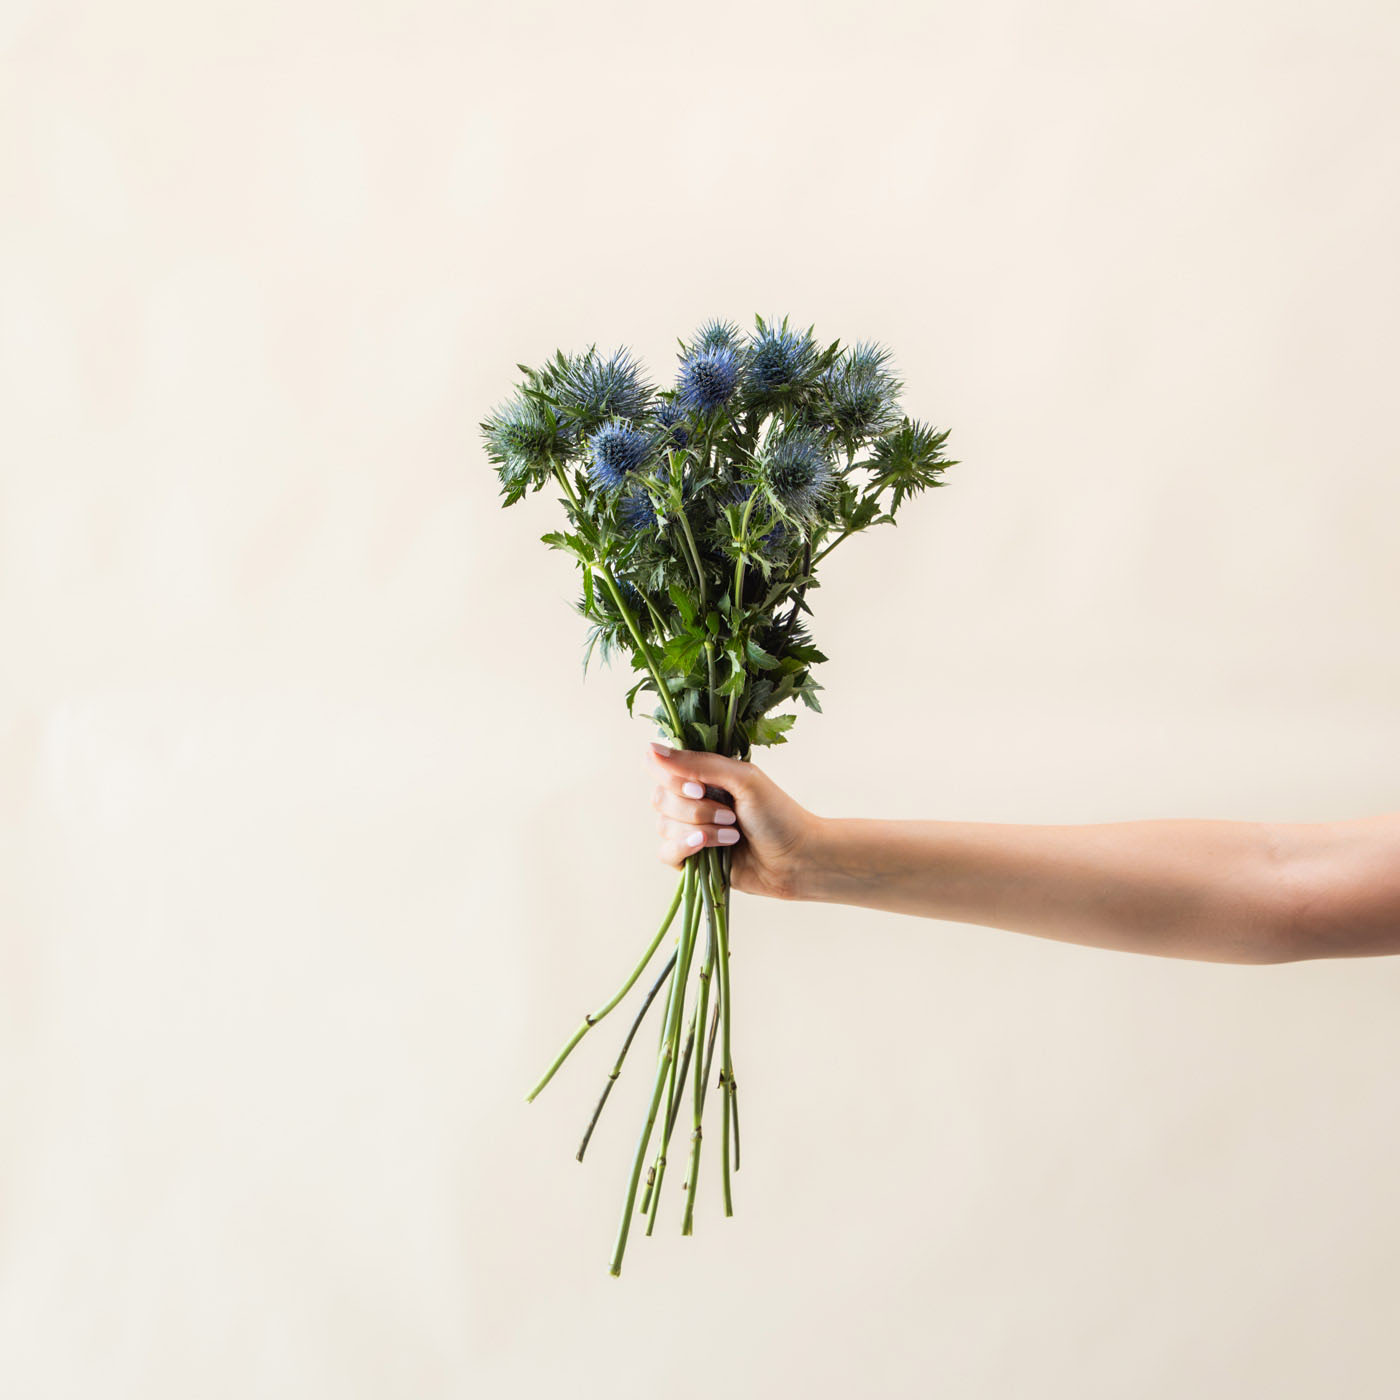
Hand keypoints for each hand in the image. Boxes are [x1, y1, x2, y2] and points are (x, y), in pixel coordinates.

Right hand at [647, 742, 817, 899]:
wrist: (796, 859)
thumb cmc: (778, 814)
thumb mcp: (742, 779)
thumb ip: (697, 763)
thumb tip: (648, 748)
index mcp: (703, 774)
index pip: (661, 766)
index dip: (672, 776)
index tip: (699, 786)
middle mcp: (691, 799)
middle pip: (659, 797)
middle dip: (695, 808)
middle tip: (729, 813)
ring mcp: (689, 830)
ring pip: (663, 826)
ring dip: (700, 829)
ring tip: (732, 834)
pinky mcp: (690, 859)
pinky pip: (666, 852)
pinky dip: (686, 848)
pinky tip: (709, 847)